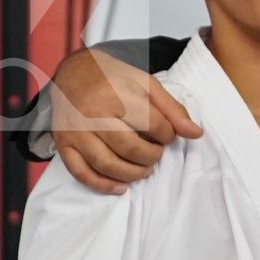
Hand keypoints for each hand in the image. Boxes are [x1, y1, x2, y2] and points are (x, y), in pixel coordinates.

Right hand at [49, 47, 202, 192]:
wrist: (72, 73)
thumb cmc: (114, 78)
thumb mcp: (146, 84)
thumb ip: (172, 109)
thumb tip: (196, 134)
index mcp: (116, 94)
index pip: (152, 124)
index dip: (168, 135)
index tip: (167, 135)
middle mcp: (92, 113)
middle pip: (129, 148)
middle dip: (151, 157)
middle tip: (156, 153)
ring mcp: (75, 131)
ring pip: (107, 164)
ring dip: (132, 174)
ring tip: (144, 168)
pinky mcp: (63, 144)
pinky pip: (82, 173)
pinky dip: (103, 185)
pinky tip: (121, 186)